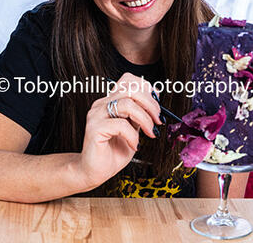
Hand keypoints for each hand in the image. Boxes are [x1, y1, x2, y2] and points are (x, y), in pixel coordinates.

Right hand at [75, 73, 162, 188]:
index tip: (157, 106)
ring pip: (127, 104)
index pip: (128, 80)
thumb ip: (140, 114)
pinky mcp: (94, 129)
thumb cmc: (113, 152)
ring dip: (144, 119)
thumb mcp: (133, 129)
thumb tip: (156, 98)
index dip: (146, 88)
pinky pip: (121, 125)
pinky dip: (133, 135)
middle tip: (158, 121)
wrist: (95, 171)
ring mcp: (96, 115)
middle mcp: (102, 104)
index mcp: (110, 101)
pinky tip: (134, 145)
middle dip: (151, 104)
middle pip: (131, 89)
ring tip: (149, 133)